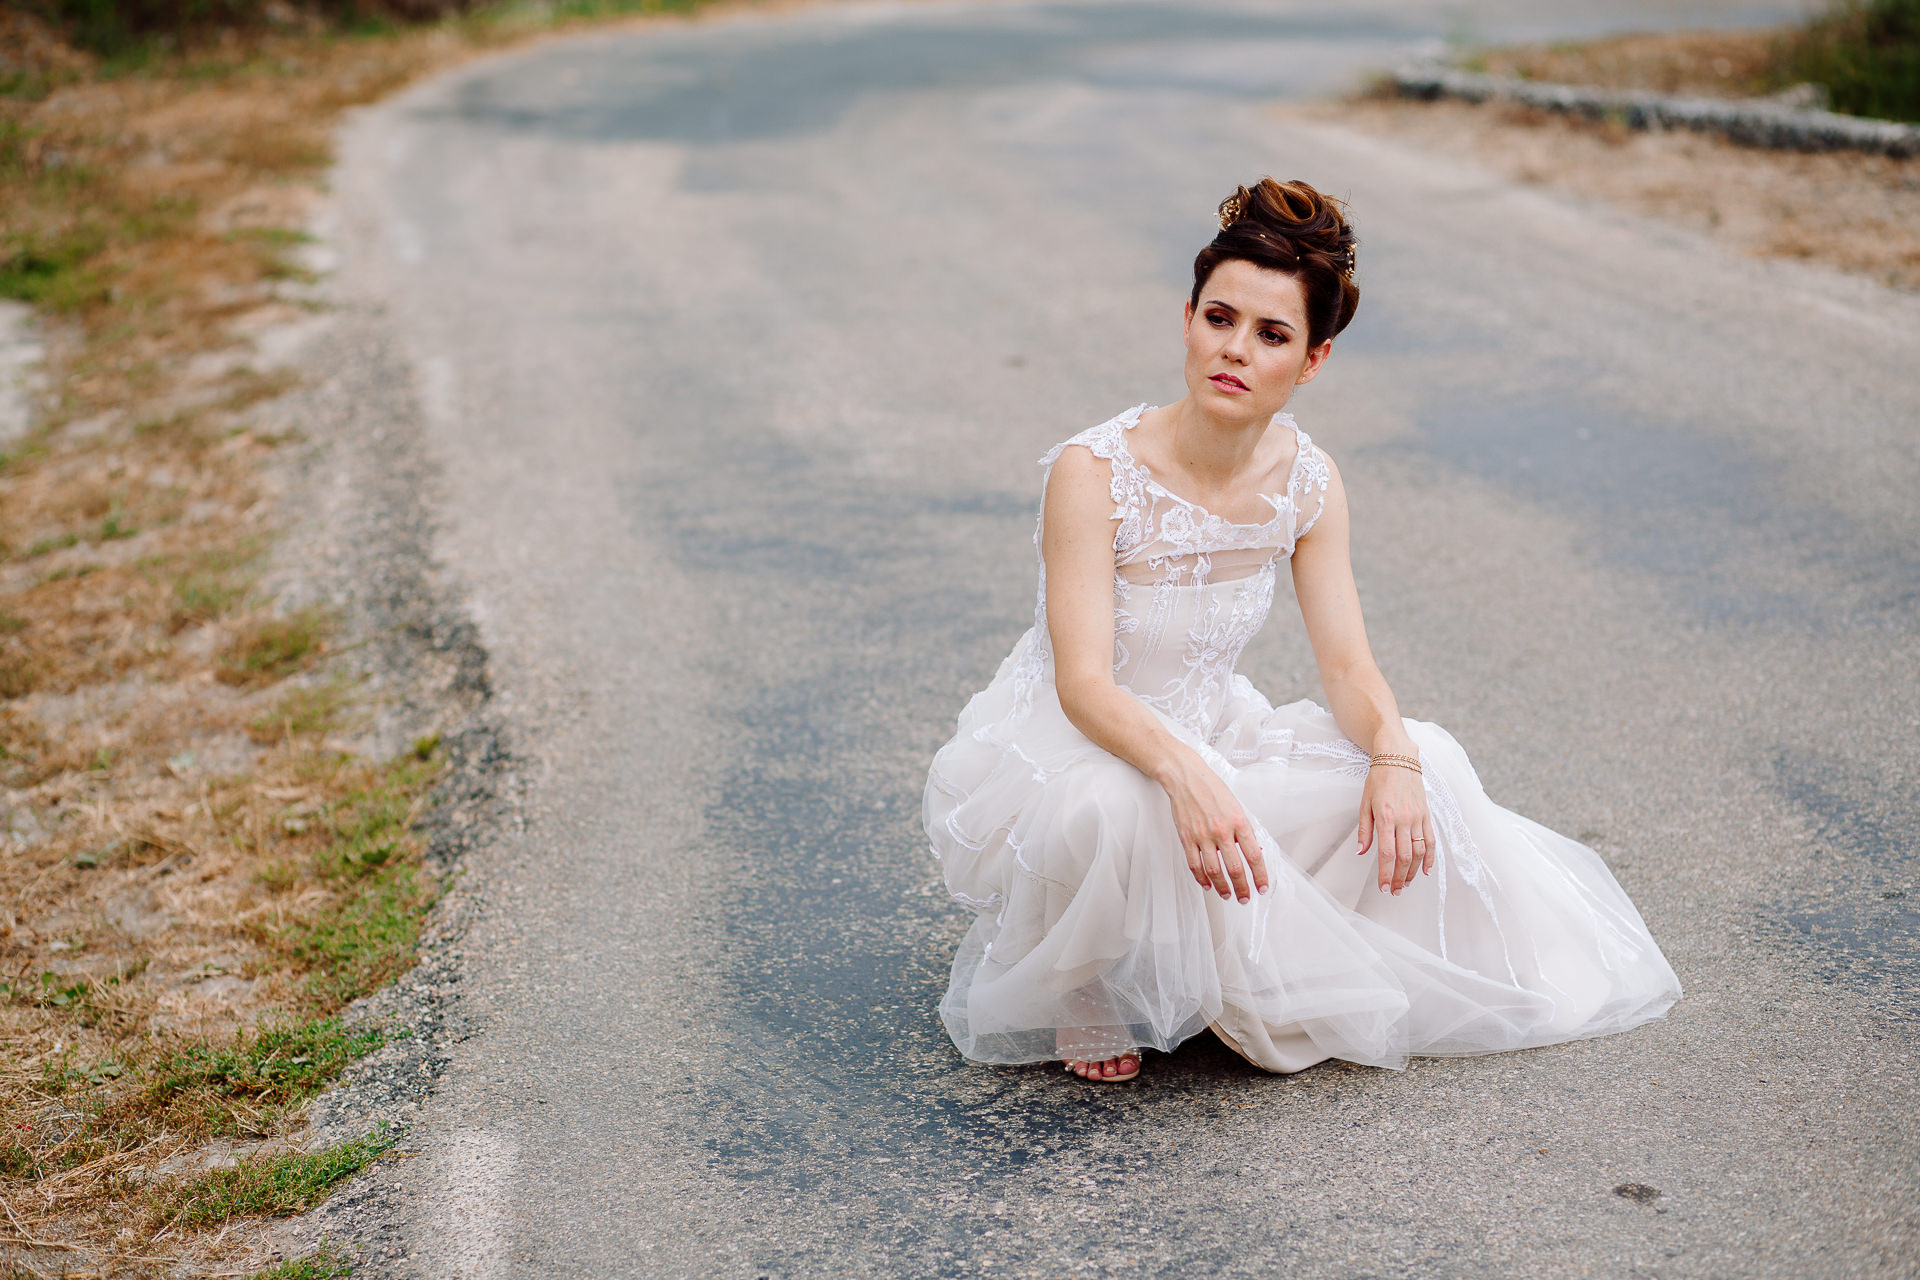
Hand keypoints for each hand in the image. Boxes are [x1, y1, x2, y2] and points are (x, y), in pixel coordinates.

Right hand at [1158, 749, 1269, 903]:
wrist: (1186, 777)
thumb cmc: (1212, 788)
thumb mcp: (1236, 806)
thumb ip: (1244, 830)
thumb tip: (1253, 851)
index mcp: (1239, 822)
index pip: (1254, 856)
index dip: (1260, 875)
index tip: (1262, 886)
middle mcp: (1222, 831)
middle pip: (1235, 868)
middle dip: (1243, 887)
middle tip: (1245, 898)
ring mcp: (1202, 836)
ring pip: (1214, 871)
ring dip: (1222, 887)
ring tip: (1228, 895)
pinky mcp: (1187, 838)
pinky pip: (1194, 864)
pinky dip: (1201, 878)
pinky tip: (1207, 884)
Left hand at [1357, 759, 1434, 894]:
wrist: (1398, 758)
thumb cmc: (1378, 780)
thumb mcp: (1364, 803)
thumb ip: (1364, 830)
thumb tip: (1361, 852)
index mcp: (1386, 817)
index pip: (1387, 853)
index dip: (1386, 874)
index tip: (1384, 888)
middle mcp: (1404, 819)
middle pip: (1405, 857)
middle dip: (1400, 878)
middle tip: (1394, 891)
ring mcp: (1418, 818)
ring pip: (1419, 852)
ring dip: (1413, 872)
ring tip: (1406, 884)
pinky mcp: (1426, 815)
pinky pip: (1431, 840)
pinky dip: (1430, 857)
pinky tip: (1426, 871)